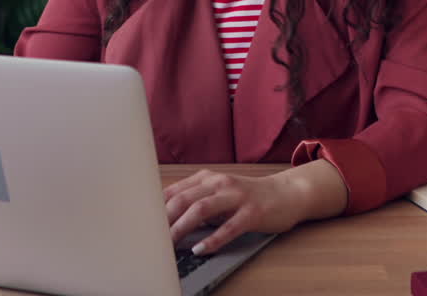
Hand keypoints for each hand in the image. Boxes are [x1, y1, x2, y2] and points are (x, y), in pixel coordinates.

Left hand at [163, 161, 347, 254]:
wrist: (286, 194)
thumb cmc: (247, 197)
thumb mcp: (217, 194)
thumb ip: (194, 201)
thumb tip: (163, 217)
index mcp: (206, 178)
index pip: (173, 192)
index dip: (155, 208)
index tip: (140, 224)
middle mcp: (219, 183)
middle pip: (183, 199)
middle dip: (164, 219)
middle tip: (150, 237)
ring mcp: (236, 196)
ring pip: (201, 209)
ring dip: (182, 227)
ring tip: (170, 243)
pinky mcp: (252, 212)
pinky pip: (229, 227)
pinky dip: (213, 239)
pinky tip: (201, 249)